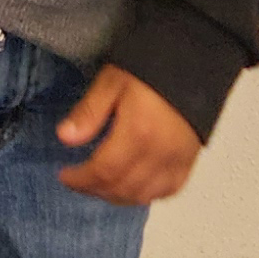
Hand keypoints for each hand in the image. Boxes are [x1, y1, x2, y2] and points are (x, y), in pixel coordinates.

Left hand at [56, 65, 202, 204]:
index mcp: (138, 134)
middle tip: (78, 181)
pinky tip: (132, 187)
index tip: (64, 175)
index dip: (80, 179)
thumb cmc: (150, 68)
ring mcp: (179, 160)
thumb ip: (89, 112)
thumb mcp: (111, 82)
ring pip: (145, 195)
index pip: (104, 171)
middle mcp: (160, 154)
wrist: (194, 61)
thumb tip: (64, 138)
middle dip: (95, 190)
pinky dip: (147, 195)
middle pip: (122, 188)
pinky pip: (169, 190)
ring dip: (117, 196)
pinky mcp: (191, 160)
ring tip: (99, 185)